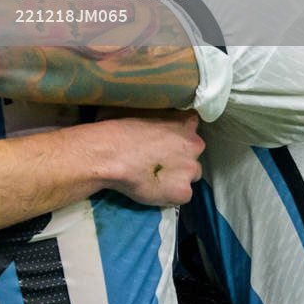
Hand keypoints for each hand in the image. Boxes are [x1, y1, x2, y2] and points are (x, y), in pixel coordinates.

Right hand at [83, 111, 204, 205]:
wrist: (109, 155)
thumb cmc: (117, 128)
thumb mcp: (135, 108)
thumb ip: (151, 112)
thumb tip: (143, 110)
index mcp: (184, 122)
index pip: (191, 123)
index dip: (179, 130)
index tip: (168, 135)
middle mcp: (193, 144)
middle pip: (194, 151)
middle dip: (181, 155)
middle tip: (159, 158)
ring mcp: (190, 170)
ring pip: (191, 174)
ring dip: (179, 175)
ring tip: (156, 177)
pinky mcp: (183, 192)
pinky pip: (182, 195)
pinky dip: (170, 194)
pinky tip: (154, 190)